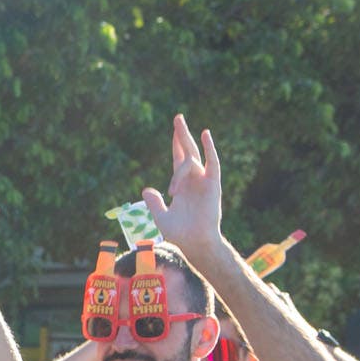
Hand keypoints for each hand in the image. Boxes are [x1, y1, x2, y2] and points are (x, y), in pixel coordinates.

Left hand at [139, 114, 223, 256]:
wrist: (194, 243)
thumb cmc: (179, 234)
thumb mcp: (161, 217)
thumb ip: (154, 203)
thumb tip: (146, 189)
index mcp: (181, 186)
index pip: (179, 160)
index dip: (176, 145)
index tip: (174, 131)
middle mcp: (193, 180)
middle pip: (187, 151)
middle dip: (181, 135)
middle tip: (177, 117)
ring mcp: (203, 181)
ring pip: (193, 158)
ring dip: (183, 150)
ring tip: (177, 148)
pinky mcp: (213, 184)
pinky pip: (212, 162)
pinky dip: (209, 148)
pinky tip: (205, 134)